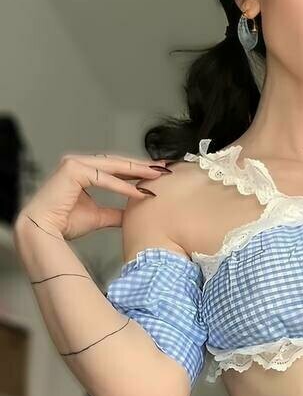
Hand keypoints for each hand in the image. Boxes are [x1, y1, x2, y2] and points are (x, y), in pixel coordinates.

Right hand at [13, 152, 171, 242]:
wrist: (44, 231)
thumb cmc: (64, 223)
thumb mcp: (99, 216)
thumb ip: (116, 212)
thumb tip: (132, 214)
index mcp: (83, 171)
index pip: (116, 168)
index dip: (138, 170)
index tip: (159, 173)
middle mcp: (78, 163)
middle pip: (118, 163)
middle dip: (143, 166)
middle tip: (165, 168)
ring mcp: (74, 164)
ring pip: (113, 166)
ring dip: (137, 171)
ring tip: (158, 175)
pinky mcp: (72, 170)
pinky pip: (103, 178)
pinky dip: (122, 185)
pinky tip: (139, 191)